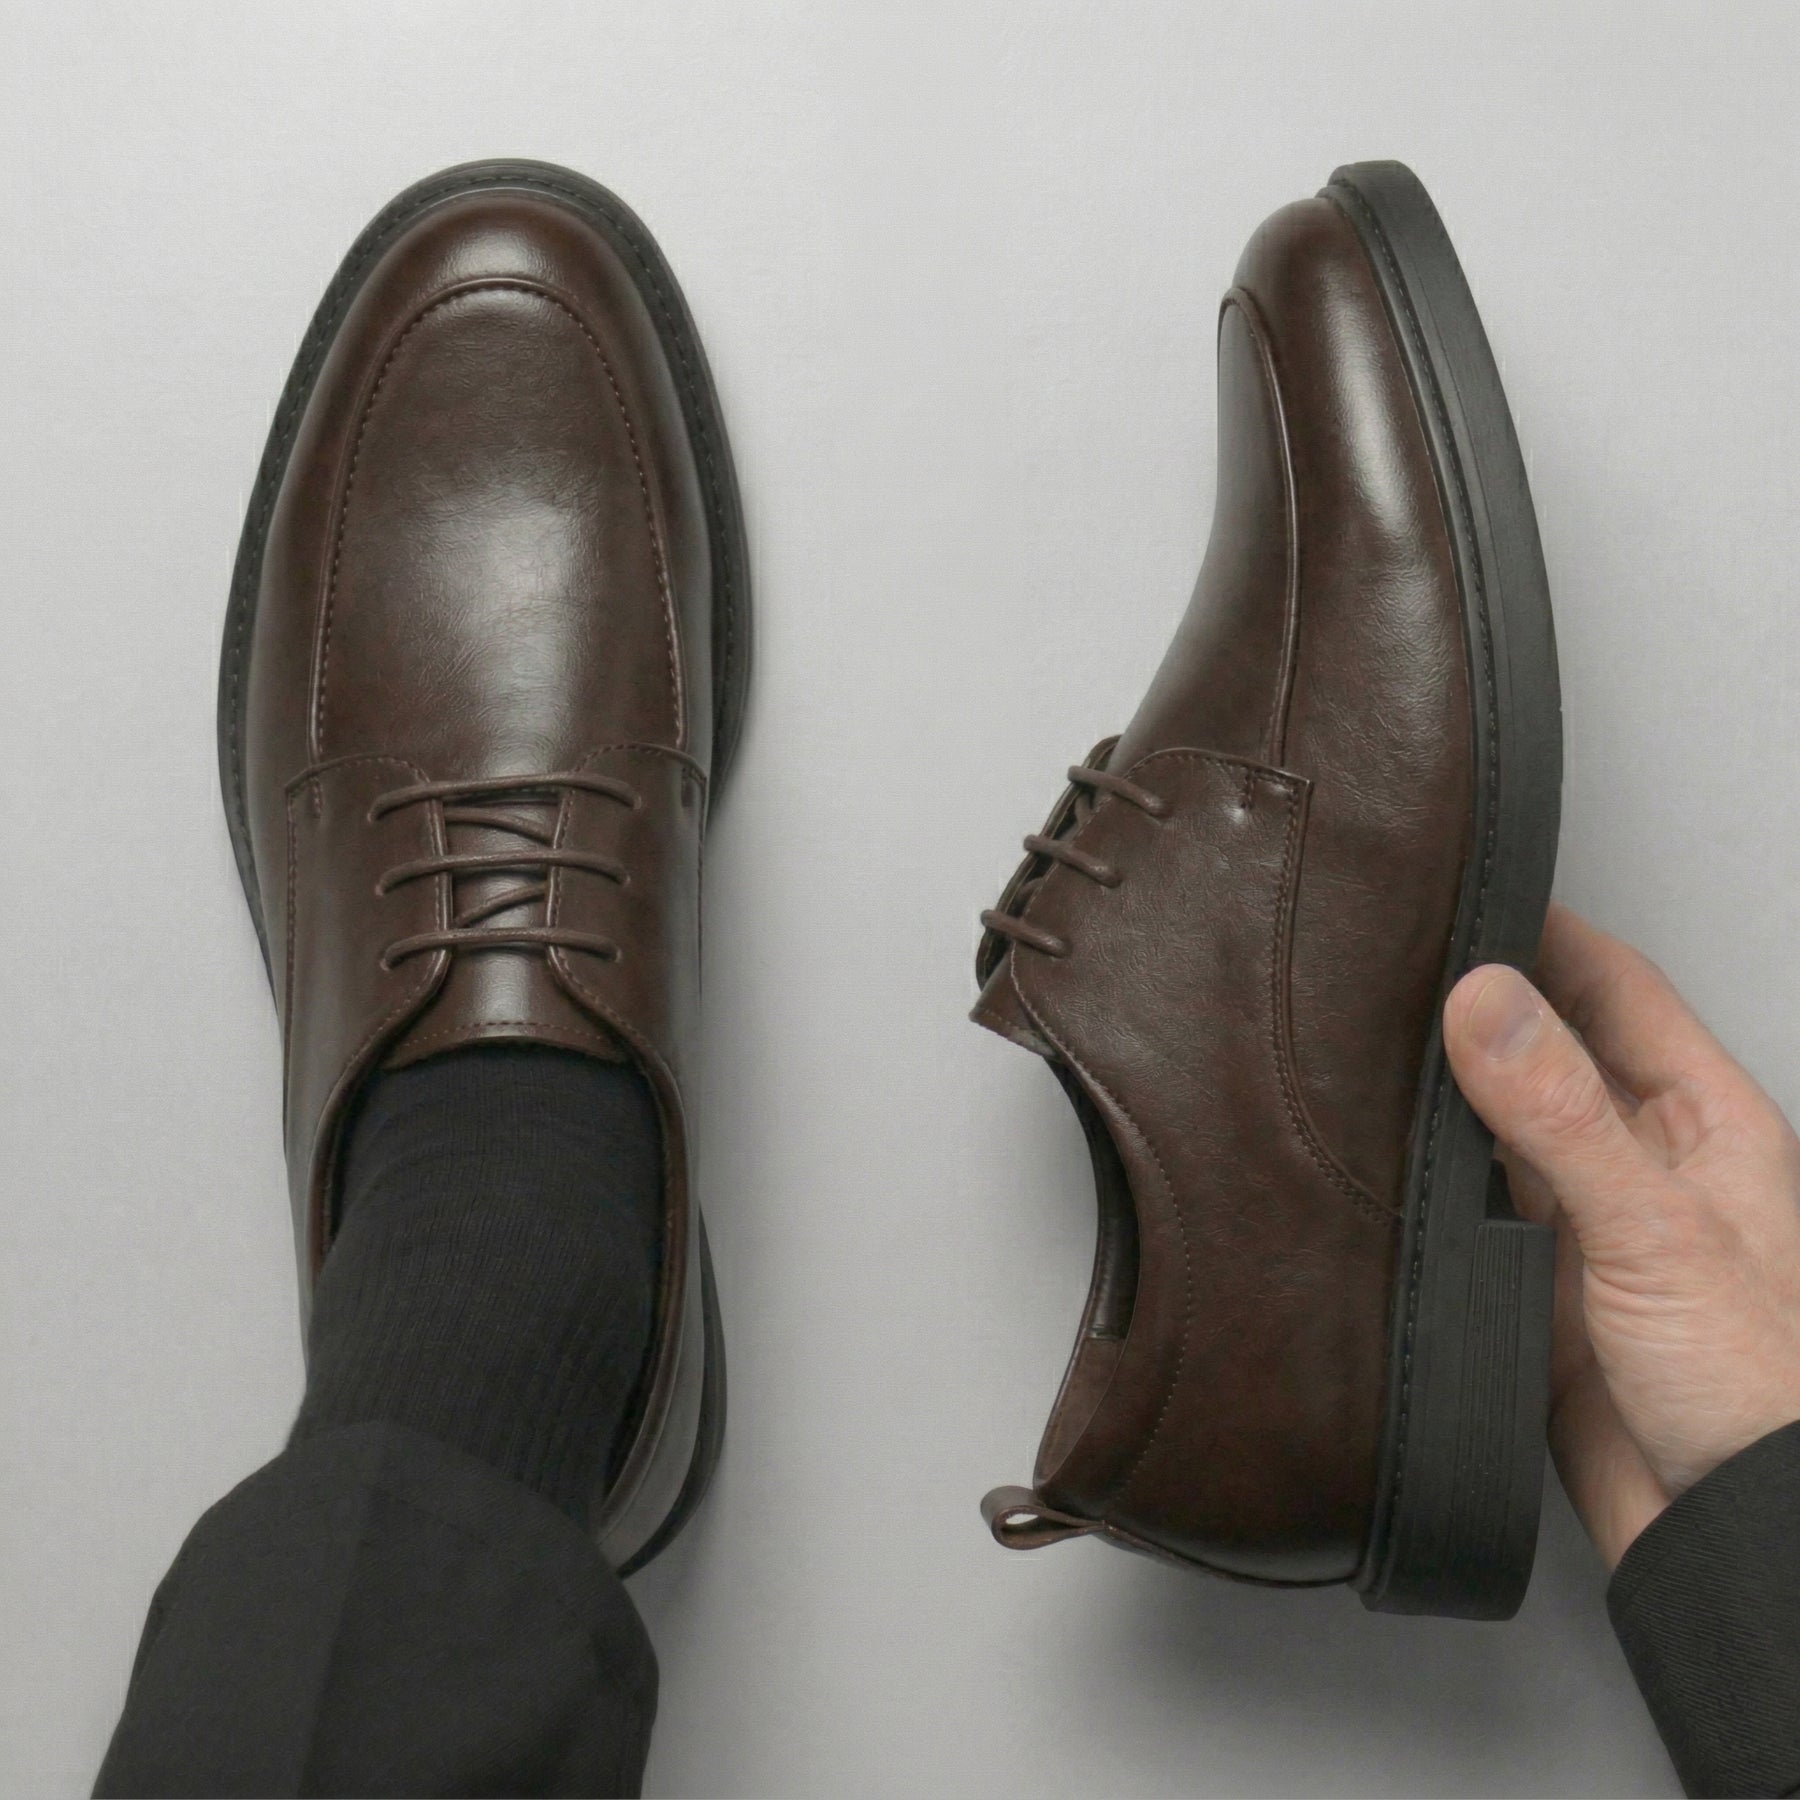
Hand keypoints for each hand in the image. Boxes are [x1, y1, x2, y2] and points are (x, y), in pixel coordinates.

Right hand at [1442, 904, 1799, 1567]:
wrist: (1727, 1527)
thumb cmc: (1758, 1385)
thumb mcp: (1657, 1227)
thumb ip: (1561, 1114)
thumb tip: (1483, 1002)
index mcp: (1704, 1120)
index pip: (1616, 986)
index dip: (1548, 931)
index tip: (1468, 889)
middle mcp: (1643, 1158)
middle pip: (1546, 1046)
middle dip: (1477, 1002)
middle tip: (1390, 961)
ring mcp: (1585, 1218)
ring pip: (1497, 1120)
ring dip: (1441, 1087)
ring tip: (1367, 1041)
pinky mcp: (1534, 1280)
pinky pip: (1465, 1200)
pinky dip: (1421, 1172)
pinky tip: (1379, 1152)